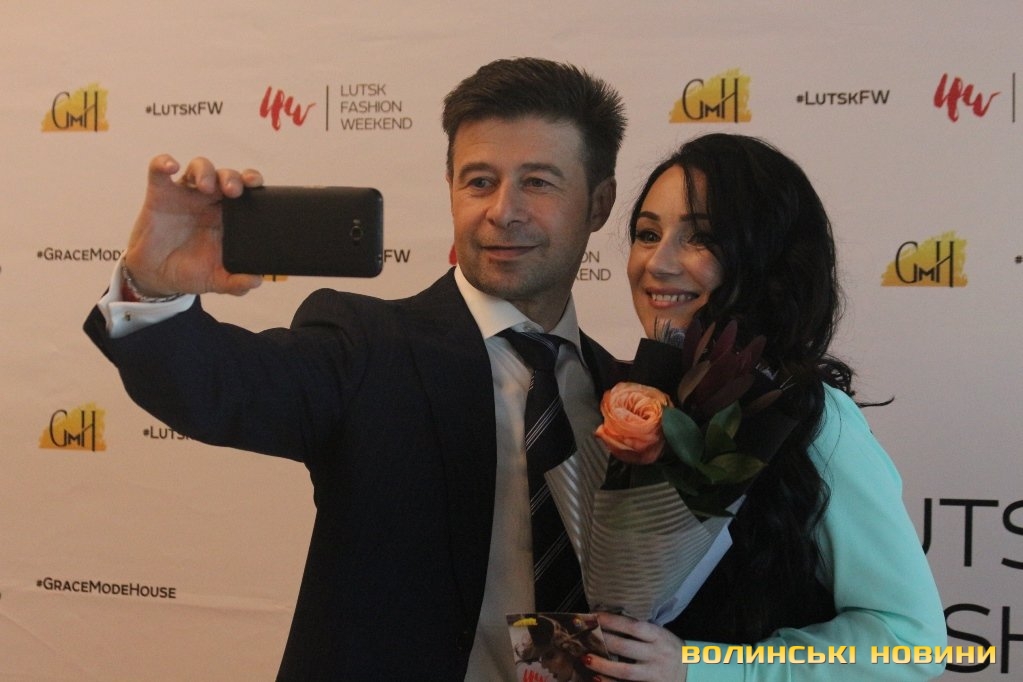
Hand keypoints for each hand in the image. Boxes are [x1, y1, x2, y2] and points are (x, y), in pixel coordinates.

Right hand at [122, 154, 264, 296]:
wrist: (157, 277)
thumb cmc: (191, 271)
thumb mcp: (216, 280)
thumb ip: (236, 283)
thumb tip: (256, 281)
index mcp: (228, 217)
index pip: (246, 192)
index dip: (253, 183)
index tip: (257, 185)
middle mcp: (210, 201)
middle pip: (225, 176)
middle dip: (232, 177)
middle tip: (233, 191)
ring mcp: (185, 195)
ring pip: (199, 168)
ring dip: (205, 170)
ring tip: (205, 186)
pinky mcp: (160, 194)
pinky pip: (159, 171)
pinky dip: (163, 163)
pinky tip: (170, 166)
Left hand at [584, 612, 686, 681]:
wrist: (694, 672)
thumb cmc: (671, 650)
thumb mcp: (661, 635)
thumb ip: (640, 632)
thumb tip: (609, 623)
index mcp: (659, 636)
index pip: (633, 626)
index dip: (612, 621)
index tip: (594, 617)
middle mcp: (657, 654)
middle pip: (625, 648)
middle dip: (603, 642)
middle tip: (583, 637)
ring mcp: (654, 673)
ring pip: (625, 671)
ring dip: (603, 666)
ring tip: (586, 659)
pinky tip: (596, 678)